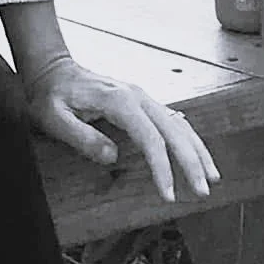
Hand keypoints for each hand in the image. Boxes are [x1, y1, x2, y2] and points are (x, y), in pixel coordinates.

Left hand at [21, 57, 220, 203]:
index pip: (151, 138)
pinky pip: (172, 121)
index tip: (169, 194)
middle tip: (202, 191)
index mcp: (120, 100)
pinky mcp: (142, 103)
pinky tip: (198, 155)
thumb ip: (81, 137)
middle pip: (174, 130)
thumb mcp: (54, 118)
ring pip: (180, 124)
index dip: (163, 168)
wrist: (52, 69)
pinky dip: (189, 139)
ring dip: (197, 150)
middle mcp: (138, 96)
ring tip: (212, 176)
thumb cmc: (51, 95)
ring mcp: (142, 98)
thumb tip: (112, 156)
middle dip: (192, 162)